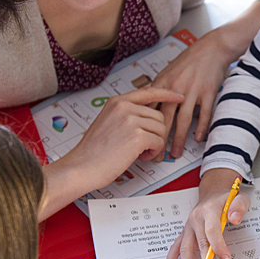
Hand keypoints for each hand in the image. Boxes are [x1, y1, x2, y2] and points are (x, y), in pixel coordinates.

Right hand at [39, 87, 183, 219]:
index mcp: (117, 102)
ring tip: (137, 152)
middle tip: (141, 146)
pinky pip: (159, 142)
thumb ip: (125, 115)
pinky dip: (153, 152)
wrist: (81, 167)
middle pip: (159, 115)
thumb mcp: (107, 122)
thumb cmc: (93, 151)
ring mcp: (131, 120)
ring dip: (154, 144)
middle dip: (155, 133)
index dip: (167, 93)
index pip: (149, 91)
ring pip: (161, 129)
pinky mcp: (137, 136)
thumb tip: (146, 117)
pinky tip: (139, 156)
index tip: (178, 96)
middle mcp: (124, 107)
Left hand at [154, 0, 259, 157]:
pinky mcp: (208, 92)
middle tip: (155, 156)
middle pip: (164, 119)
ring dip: (179, 139)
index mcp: (162, 83)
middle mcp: (176, 88)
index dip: (144, 127)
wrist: (211, 48)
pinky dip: (201, 128)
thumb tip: (145, 108)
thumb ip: (157, 90)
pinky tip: (198, 140)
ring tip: (175, 153)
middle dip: (159, 140)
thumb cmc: (189, 61)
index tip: (140, 141)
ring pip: (183, 120)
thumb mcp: (167, 72)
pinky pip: (204, 114)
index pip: (149, 109)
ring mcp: (192, 91)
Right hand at [164, 168, 249, 258]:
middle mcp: (195, 219)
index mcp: (208, 211)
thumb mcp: (239, 198)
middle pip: (200, 244)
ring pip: (186, 249)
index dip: (218, 245)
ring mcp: (188, 227)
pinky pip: (176, 248)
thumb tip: (234, 219)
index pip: (212, 230)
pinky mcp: (185, 234)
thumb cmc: (227, 198)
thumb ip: (239, 207)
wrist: (213, 193)